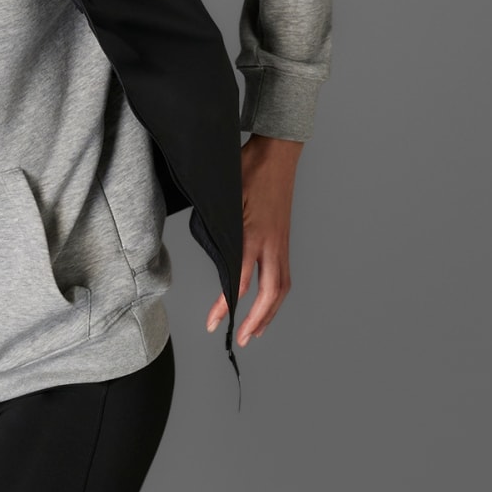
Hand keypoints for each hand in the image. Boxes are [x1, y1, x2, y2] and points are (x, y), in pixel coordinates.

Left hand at [206, 135, 300, 346]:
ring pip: (281, 288)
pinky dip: (276, 296)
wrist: (277, 153)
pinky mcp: (283, 240)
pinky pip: (283, 275)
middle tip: (241, 339)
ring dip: (270, 313)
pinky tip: (268, 305)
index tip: (214, 323)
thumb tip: (208, 252)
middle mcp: (271, 243)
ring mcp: (280, 242)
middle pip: (270, 293)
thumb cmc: (247, 169)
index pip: (240, 280)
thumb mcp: (224, 197)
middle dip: (256, 320)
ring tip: (256, 331)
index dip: (226, 305)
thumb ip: (218, 227)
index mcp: (252, 234)